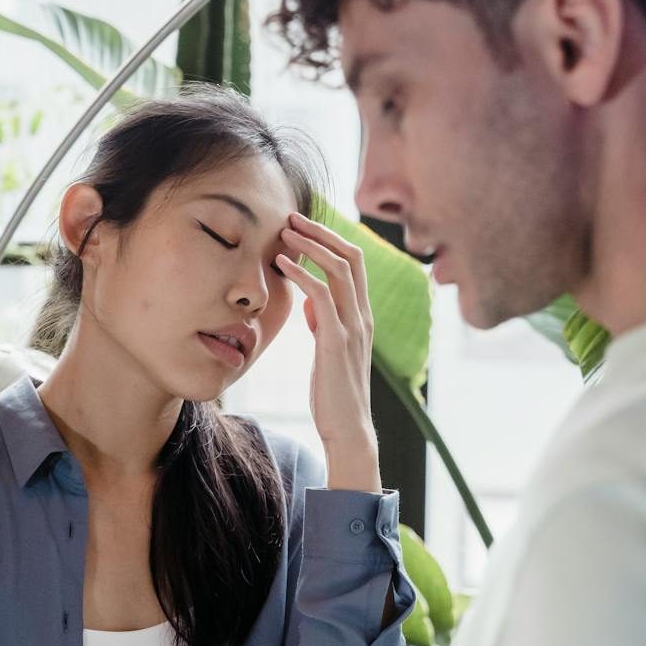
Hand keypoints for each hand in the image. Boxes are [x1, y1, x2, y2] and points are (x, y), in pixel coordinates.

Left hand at [276, 213, 380, 491]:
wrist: (349, 428)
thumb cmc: (335, 392)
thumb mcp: (330, 351)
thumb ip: (325, 324)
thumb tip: (312, 305)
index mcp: (363, 316)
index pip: (355, 263)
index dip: (331, 239)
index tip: (304, 227)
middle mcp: (363, 316)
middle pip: (351, 256)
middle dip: (322, 232)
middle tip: (293, 217)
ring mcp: (353, 327)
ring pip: (339, 269)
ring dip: (311, 245)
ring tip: (284, 232)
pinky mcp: (337, 341)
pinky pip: (321, 296)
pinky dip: (301, 274)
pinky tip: (282, 265)